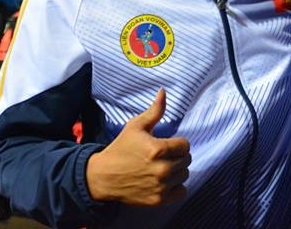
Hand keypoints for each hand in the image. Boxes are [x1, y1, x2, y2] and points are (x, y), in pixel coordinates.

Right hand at [86, 88, 190, 205]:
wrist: (103, 177)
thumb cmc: (121, 148)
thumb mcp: (136, 126)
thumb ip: (154, 111)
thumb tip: (163, 91)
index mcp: (158, 149)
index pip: (185, 145)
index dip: (177, 143)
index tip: (167, 144)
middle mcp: (162, 169)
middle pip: (187, 159)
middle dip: (178, 156)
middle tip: (164, 156)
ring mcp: (161, 186)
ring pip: (185, 175)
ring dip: (177, 170)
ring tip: (163, 167)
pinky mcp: (158, 200)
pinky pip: (182, 192)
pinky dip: (176, 187)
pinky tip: (166, 181)